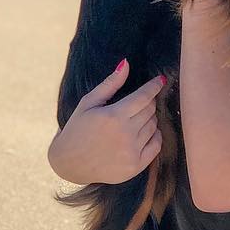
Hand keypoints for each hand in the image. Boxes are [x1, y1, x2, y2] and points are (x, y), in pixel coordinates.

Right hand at [48, 60, 166, 184]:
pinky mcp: (136, 166)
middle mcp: (125, 134)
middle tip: (138, 103)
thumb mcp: (88, 103)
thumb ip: (110, 84)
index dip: (154, 86)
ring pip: (153, 126)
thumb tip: (126, 63)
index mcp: (113, 116)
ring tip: (134, 119)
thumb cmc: (77, 129)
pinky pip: (156, 145)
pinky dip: (154, 136)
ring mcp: (132, 151)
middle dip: (148, 103)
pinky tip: (143, 133)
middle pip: (150, 110)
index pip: (144, 96)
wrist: (69, 163)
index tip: (161, 80)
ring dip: (149, 119)